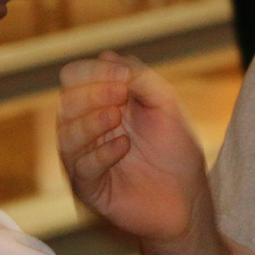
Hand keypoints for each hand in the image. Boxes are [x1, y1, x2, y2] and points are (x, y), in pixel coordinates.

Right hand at [57, 52, 207, 241]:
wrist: (188, 198)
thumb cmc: (176, 150)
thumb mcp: (165, 104)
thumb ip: (140, 78)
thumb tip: (106, 56)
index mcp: (100, 104)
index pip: (75, 79)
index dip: (92, 72)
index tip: (122, 75)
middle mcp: (87, 130)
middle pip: (65, 104)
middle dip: (91, 95)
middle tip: (120, 95)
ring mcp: (85, 159)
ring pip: (66, 135)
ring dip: (90, 122)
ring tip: (117, 118)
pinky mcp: (90, 188)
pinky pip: (80, 168)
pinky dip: (100, 153)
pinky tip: (123, 146)